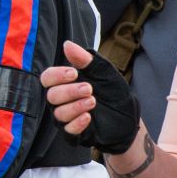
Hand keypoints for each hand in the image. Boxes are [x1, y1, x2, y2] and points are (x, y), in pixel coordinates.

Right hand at [40, 40, 141, 156]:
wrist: (129, 116)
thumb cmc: (113, 91)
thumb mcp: (103, 71)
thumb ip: (85, 59)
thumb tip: (67, 44)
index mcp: (65, 83)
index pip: (47, 78)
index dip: (56, 75)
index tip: (74, 73)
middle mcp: (63, 100)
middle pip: (51, 96)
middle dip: (69, 91)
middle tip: (89, 88)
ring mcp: (68, 117)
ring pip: (58, 114)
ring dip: (75, 106)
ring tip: (93, 102)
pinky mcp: (76, 133)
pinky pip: (67, 131)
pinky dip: (76, 123)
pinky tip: (88, 117)